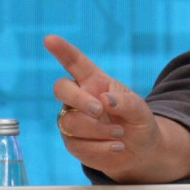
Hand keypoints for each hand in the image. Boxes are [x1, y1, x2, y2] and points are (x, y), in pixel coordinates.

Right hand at [44, 34, 189, 183]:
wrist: (140, 150)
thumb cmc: (138, 122)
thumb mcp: (140, 110)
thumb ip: (126, 102)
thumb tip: (105, 100)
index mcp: (95, 82)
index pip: (75, 63)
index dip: (62, 51)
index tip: (49, 39)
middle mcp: (79, 98)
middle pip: (61, 89)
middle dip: (79, 99)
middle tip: (99, 110)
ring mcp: (72, 120)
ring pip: (70, 121)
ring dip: (98, 129)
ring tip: (120, 133)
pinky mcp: (73, 142)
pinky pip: (76, 144)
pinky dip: (100, 147)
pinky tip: (117, 147)